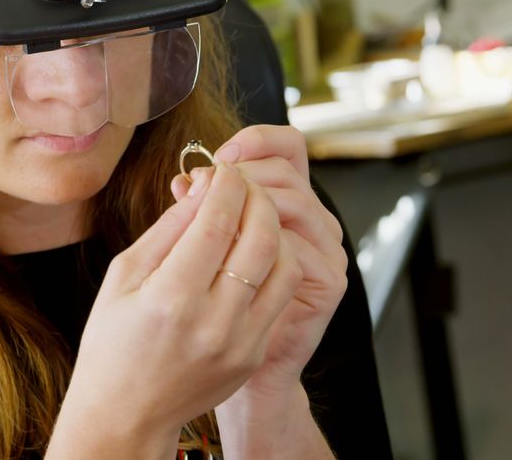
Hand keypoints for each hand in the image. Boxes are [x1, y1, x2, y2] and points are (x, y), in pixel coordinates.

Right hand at [48, 163, 301, 458]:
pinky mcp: (254, 353)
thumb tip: (203, 185)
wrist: (125, 414)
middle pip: (260, 235)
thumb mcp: (124, 275)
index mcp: (170, 297)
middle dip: (256, 195)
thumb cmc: (112, 342)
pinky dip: (273, 261)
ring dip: (272, 227)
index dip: (225, 183)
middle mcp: (213, 321)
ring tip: (250, 213)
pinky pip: (279, 293)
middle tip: (240, 183)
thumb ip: (168, 228)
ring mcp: (241, 341)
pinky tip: (251, 250)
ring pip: (283, 263)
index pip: (217, 219)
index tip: (221, 167)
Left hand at [171, 125, 347, 399]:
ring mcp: (324, 249)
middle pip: (288, 169)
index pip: (286, 146)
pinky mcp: (328, 282)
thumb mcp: (193, 250)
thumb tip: (184, 180)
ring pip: (296, 203)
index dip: (253, 142)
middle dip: (244, 173)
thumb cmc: (206, 305)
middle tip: (206, 189)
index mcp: (284, 199)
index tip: (214, 159)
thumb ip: (196, 213)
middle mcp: (311, 218)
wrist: (228, 370)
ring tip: (214, 221)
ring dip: (251, 204)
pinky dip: (264, 245)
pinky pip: (299, 249)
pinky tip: (231, 257)